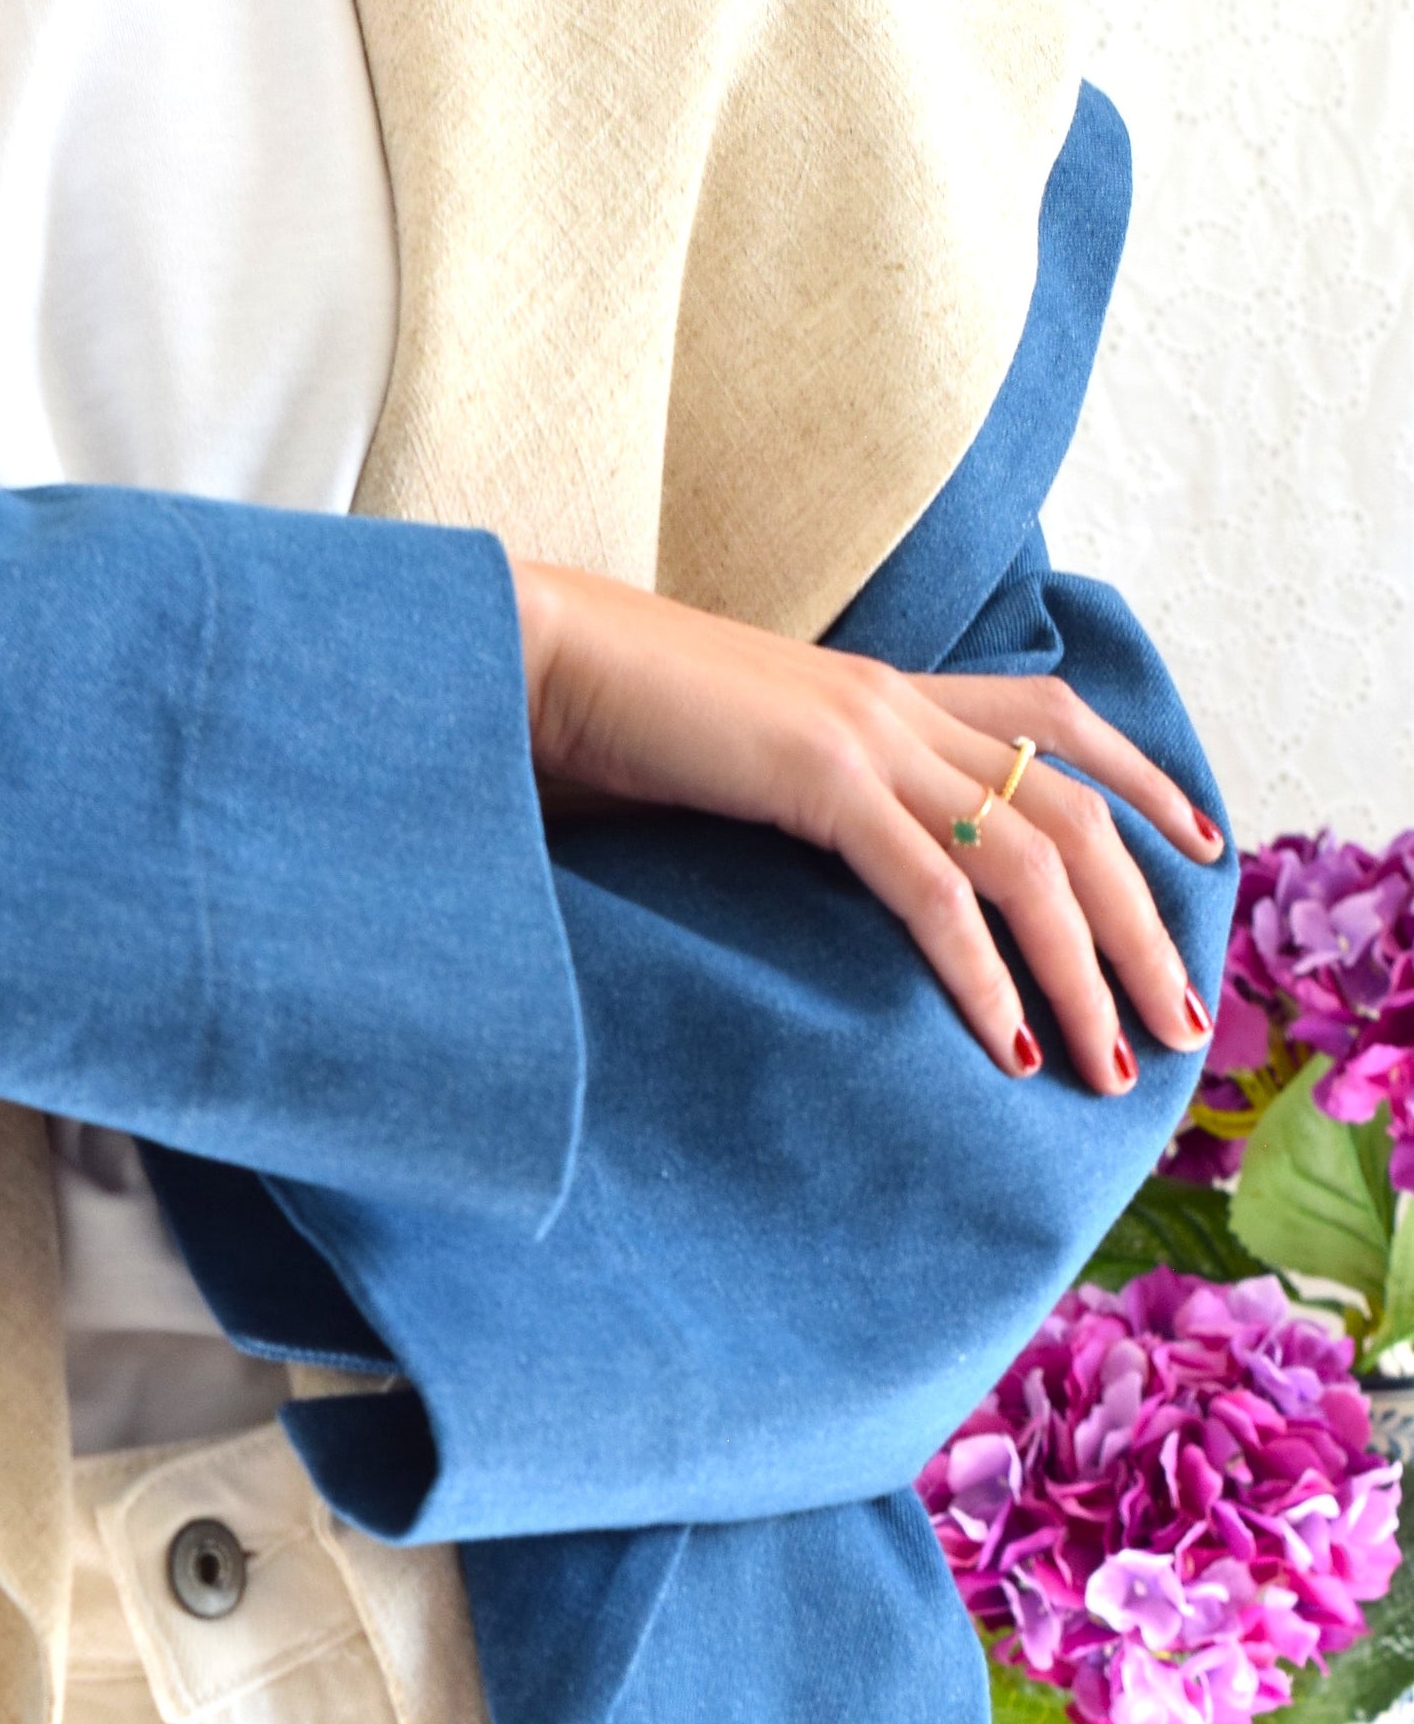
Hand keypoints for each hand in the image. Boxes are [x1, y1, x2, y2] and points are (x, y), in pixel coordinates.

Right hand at [511, 558, 1223, 1096]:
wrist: (521, 660)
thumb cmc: (603, 729)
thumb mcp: (732, 769)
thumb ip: (800, 810)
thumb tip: (826, 882)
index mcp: (883, 692)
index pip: (1056, 721)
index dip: (1145, 781)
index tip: (1201, 850)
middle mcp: (898, 704)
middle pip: (1078, 810)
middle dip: (1146, 924)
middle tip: (1185, 1020)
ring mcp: (864, 737)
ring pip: (1034, 857)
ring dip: (1090, 970)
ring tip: (1117, 1063)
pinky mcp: (817, 779)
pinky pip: (936, 890)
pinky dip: (986, 975)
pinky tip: (1015, 1047)